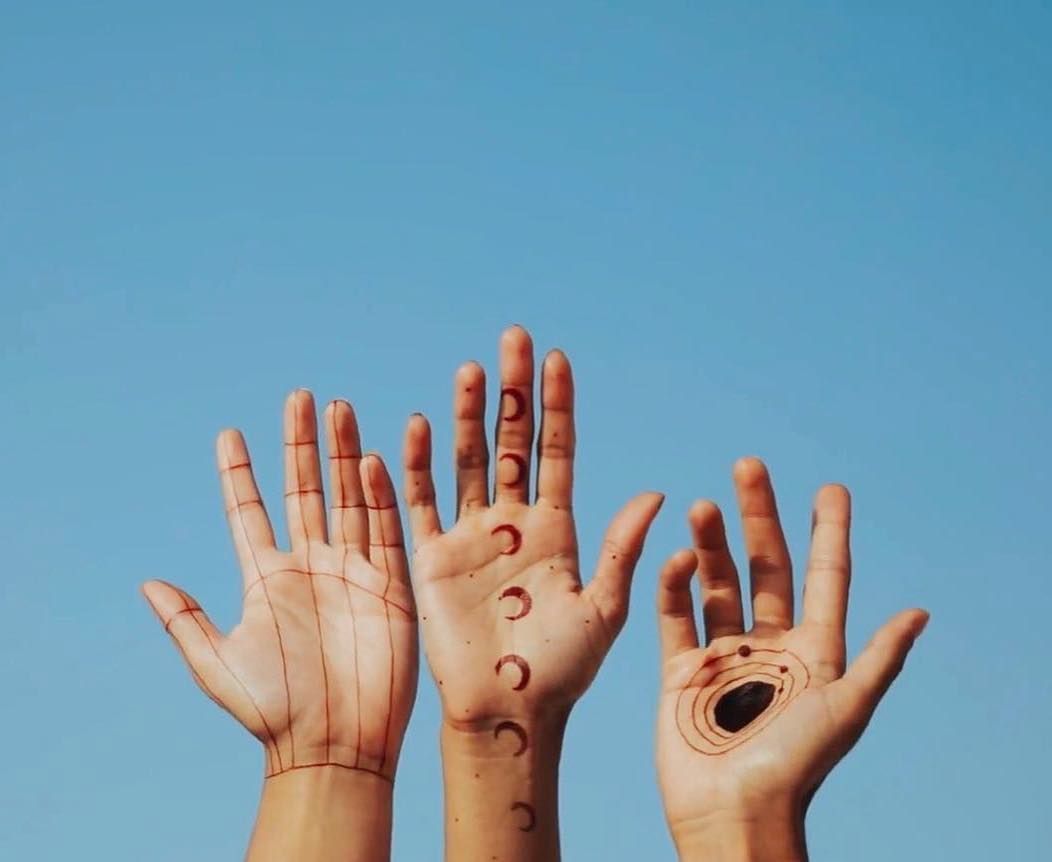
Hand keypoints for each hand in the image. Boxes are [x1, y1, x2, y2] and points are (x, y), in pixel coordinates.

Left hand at [142, 391, 417, 780]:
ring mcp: (352, 571)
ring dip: (344, 455)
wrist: (334, 746)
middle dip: (302, 445)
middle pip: (306, 490)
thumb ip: (186, 622)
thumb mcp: (218, 665)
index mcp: (268, 578)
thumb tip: (147, 583)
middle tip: (300, 398)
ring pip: (349, 499)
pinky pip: (384, 531)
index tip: (228, 434)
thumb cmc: (274, 711)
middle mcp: (311, 565)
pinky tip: (371, 461)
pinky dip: (379, 497)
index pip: (251, 513)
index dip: (240, 474)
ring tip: (337, 409)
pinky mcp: (389, 585)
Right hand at [401, 326, 662, 858]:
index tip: (557, 358)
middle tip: (513, 339)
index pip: (556, 451)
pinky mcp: (435, 557)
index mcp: (558, 528)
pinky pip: (420, 504)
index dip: (556, 406)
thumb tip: (659, 494)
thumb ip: (622, 549)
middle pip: (512, 442)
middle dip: (513, 392)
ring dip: (467, 417)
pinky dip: (414, 469)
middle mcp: (514, 521)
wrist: (508, 712)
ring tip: (470, 371)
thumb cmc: (563, 670)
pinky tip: (412, 429)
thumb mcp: (603, 609)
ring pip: (468, 461)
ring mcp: (472, 536)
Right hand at [656, 458, 927, 859]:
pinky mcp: (681, 671)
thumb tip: (920, 612)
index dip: (829, 533)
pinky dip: (673, 587)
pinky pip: (675, 618)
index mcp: (812, 651)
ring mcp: (722, 655)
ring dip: (710, 543)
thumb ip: (878, 658)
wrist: (732, 813)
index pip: (823, 577)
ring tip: (702, 506)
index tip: (832, 488)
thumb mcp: (845, 708)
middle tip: (748, 466)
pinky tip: (675, 559)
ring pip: (716, 584)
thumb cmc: (795, 766)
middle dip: (757, 516)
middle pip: (763, 567)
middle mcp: (768, 645)